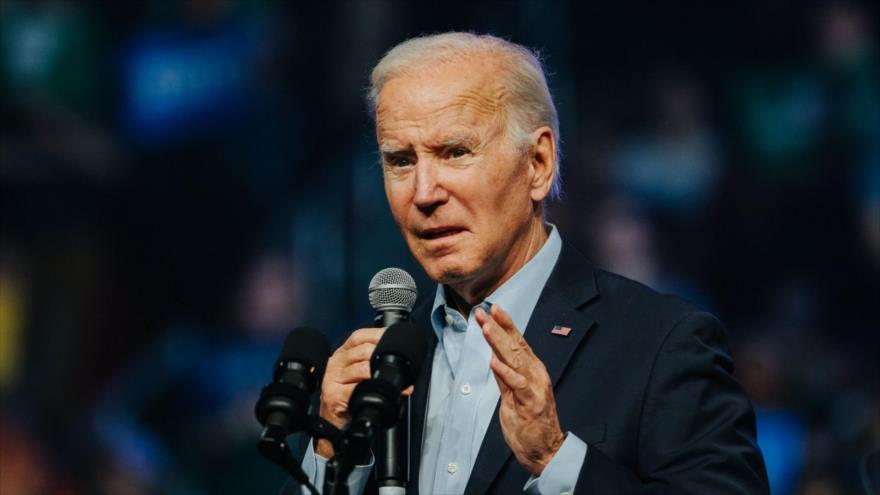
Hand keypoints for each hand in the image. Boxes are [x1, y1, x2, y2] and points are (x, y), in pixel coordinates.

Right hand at [315, 327, 412, 457]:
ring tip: (392, 382)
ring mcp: (332, 378)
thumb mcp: (360, 375)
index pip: (359, 336)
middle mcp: (335, 363)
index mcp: (342, 354)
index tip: (392, 338)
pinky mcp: (333, 394)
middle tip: (395, 366)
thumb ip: (376, 365)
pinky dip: (371, 390)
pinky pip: (356, 389)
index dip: (377, 335)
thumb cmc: (349, 396)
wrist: (333, 420)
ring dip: (381, 375)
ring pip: (362, 368)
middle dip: (383, 357)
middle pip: (363, 350)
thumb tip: (404, 370)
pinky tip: (377, 393)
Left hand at [477, 305, 564, 475]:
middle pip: (515, 346)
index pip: (517, 342)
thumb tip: (494, 358)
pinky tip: (493, 361)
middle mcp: (535, 374)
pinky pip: (516, 384)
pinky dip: (505, 372)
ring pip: (514, 360)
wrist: (545, 449)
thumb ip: (505, 377)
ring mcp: (534, 387)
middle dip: (498, 327)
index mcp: (532, 370)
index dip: (505, 325)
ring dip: (499, 342)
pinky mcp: (530, 403)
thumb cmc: (530, 423)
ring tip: (486, 327)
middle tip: (483, 312)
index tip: (493, 309)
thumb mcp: (512, 396)